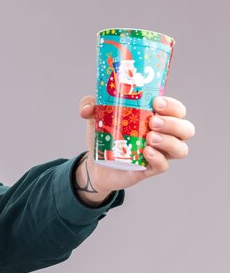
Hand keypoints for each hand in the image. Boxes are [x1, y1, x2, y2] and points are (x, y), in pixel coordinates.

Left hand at [75, 95, 194, 205]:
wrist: (95, 164)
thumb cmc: (104, 136)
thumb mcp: (95, 117)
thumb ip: (90, 105)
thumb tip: (87, 109)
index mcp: (157, 119)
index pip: (177, 110)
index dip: (173, 106)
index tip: (157, 102)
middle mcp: (163, 136)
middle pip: (186, 129)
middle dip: (174, 123)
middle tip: (153, 121)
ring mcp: (158, 154)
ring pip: (180, 149)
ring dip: (169, 141)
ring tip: (149, 138)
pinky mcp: (148, 170)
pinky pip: (163, 166)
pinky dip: (158, 158)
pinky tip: (146, 152)